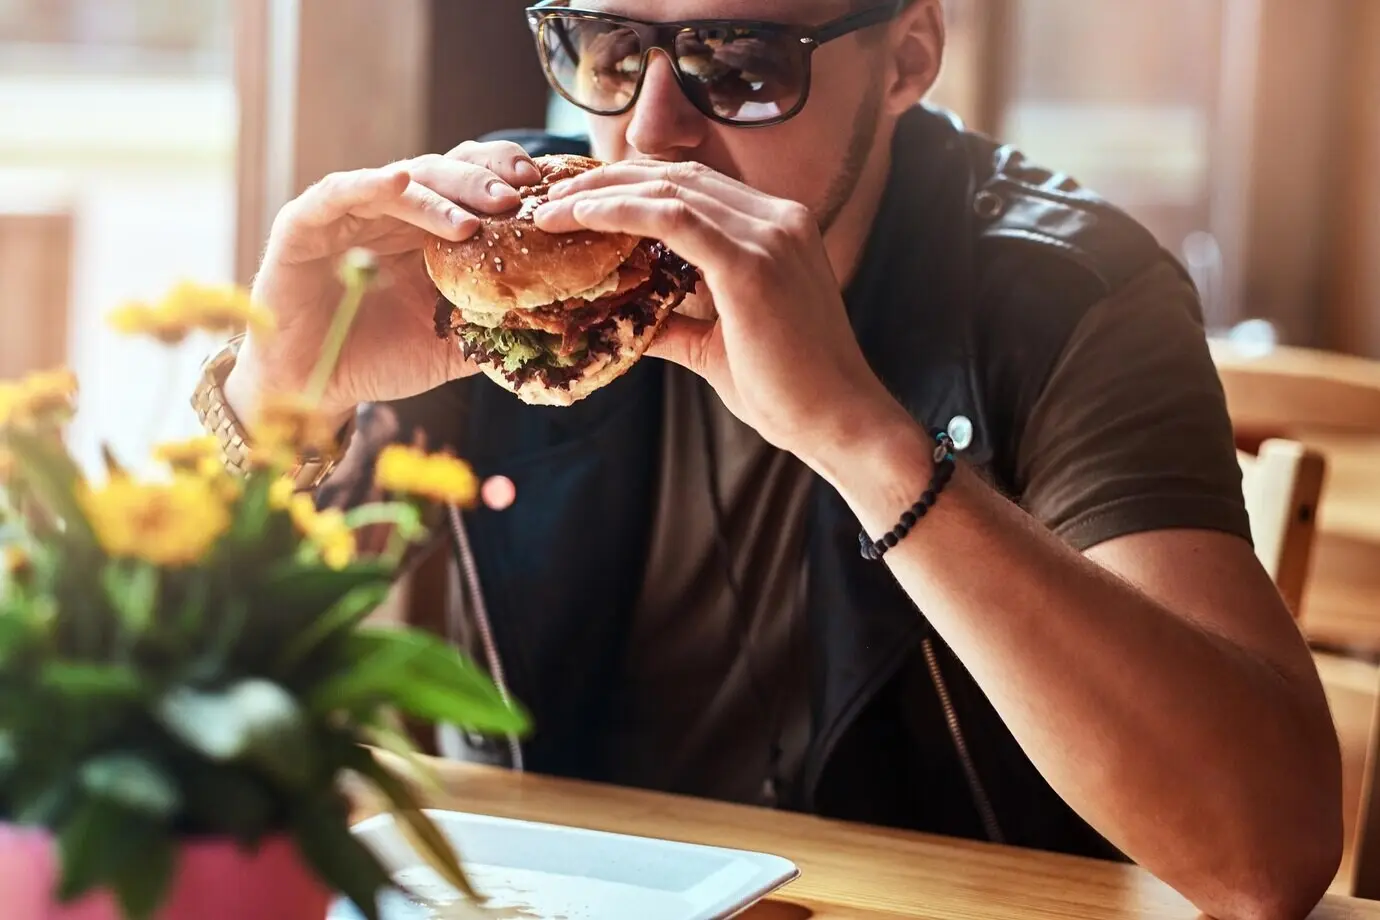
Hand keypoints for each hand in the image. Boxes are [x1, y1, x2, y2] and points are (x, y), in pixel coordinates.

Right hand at [227, 141, 543, 426]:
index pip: (473, 188)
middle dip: (482, 183)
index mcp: (429, 233)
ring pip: (403, 182)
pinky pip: (342, 192)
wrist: (310, 385)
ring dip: (439, 195)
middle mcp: (393, 213)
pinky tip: (399, 183)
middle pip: (445, 175)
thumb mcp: (447, 347)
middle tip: (514, 198)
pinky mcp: (307, 221)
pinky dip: (370, 184)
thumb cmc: (377, 359)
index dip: (506, 180)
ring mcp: (351, 212)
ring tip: (471, 219)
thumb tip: (548, 328)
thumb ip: (489, 331)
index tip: (542, 190)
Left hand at [534, 160, 909, 466]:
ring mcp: (770, 235)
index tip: (579, 204)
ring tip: (551, 211)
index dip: (631, 187)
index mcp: (776, 229)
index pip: (692, 187)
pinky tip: (581, 219)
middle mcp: (777, 219)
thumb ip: (673, 320)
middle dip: (606, 183)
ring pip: (669, 189)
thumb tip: (622, 320)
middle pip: (676, 176)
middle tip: (551, 201)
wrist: (838, 423)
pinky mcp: (753, 263)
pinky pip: (674, 218)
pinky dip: (622, 212)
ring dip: (601, 195)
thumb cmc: (786, 392)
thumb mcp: (715, 346)